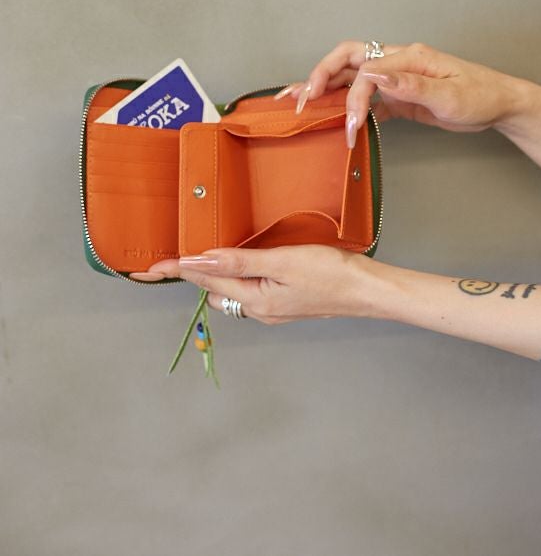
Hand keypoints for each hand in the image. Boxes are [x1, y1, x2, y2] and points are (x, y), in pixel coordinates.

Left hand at [130, 245, 384, 323]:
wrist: (366, 290)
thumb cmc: (329, 273)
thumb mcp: (282, 262)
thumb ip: (240, 261)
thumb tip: (202, 259)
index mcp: (255, 300)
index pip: (206, 281)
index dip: (178, 270)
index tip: (151, 267)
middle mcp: (258, 310)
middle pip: (215, 289)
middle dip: (196, 272)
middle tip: (175, 254)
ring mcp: (272, 309)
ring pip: (232, 290)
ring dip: (218, 273)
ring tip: (206, 253)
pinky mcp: (284, 303)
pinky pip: (250, 290)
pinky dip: (239, 276)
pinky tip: (243, 262)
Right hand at [277, 41, 521, 146]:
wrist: (499, 104)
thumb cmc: (479, 97)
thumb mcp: (448, 95)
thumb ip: (411, 86)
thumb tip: (376, 78)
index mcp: (408, 57)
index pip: (366, 72)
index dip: (352, 97)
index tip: (350, 125)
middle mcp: (397, 62)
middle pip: (348, 59)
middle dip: (320, 76)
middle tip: (301, 99)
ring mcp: (396, 78)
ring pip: (352, 77)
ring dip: (327, 88)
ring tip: (300, 101)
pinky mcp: (398, 96)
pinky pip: (366, 97)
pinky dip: (347, 105)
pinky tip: (333, 117)